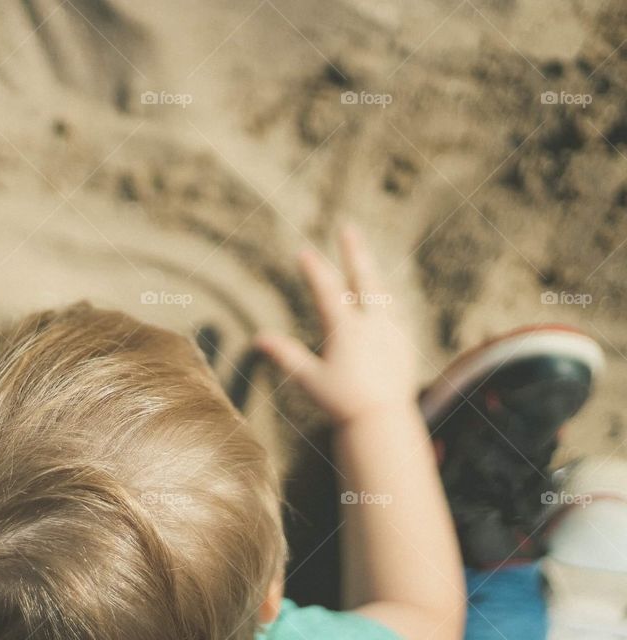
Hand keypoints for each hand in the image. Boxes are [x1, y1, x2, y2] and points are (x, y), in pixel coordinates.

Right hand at [257, 226, 417, 425]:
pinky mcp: (404, 343)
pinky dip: (382, 302)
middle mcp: (372, 325)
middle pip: (363, 279)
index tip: (304, 251)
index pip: (328, 292)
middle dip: (354, 251)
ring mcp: (392, 332)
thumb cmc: (343, 403)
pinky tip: (378, 300)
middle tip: (347, 228)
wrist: (384, 421)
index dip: (314, 270)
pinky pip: (393, 314)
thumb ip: (285, 355)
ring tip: (363, 259)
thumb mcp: (309, 379)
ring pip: (381, 294)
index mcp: (347, 330)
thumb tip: (258, 339)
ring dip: (370, 274)